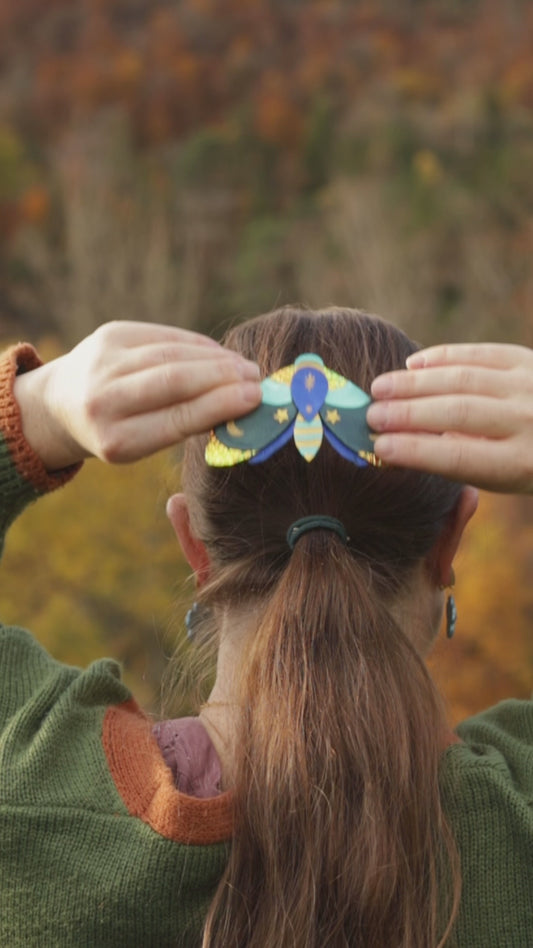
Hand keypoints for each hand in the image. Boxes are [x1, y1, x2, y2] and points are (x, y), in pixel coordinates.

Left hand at [14, 321, 260, 469]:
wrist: (62, 404)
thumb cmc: (119, 430)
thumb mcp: (142, 443)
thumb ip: (183, 425)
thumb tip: (242, 403)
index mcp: (115, 440)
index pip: (178, 419)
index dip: (220, 406)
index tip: (255, 399)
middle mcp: (103, 400)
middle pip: (174, 380)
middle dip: (222, 377)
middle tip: (257, 379)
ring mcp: (103, 362)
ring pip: (171, 354)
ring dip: (215, 358)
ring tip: (245, 366)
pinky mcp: (109, 334)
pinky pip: (163, 336)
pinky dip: (196, 345)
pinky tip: (220, 354)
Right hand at [367, 343, 532, 493]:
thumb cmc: (523, 461)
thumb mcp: (499, 474)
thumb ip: (457, 461)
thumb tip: (392, 445)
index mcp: (520, 463)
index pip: (458, 456)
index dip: (415, 451)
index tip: (379, 447)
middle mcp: (528, 421)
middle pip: (457, 413)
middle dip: (407, 414)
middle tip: (370, 415)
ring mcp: (530, 385)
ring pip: (462, 379)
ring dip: (414, 383)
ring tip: (379, 389)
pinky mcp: (527, 358)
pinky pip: (478, 353)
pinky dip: (441, 357)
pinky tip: (412, 366)